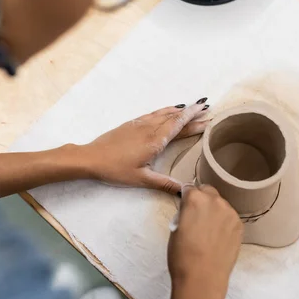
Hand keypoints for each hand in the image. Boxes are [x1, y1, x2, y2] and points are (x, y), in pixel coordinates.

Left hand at [80, 99, 209, 194]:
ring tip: (192, 108)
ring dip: (179, 110)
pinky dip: (165, 110)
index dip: (194, 119)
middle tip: (207, 109)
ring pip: (164, 113)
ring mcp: (139, 124)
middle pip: (174, 117)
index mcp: (155, 141)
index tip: (207, 113)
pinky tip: (168, 111)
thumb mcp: (141, 179)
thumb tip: (185, 191)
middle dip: (191, 113)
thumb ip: (165, 183)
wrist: (91, 158)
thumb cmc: (115, 169)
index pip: (178, 125)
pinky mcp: (131, 123)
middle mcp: (149, 128)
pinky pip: (153, 113)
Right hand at [168, 185, 242, 298]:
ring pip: (221, 204)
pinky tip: (218, 237)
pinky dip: (224, 222)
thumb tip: (189, 210)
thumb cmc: (182, 255)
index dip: (186, 197)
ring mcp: (230, 213)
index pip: (189, 188)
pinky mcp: (240, 226)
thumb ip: (184, 212)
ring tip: (209, 229)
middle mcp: (214, 201)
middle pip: (208, 191)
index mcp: (194, 198)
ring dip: (214, 210)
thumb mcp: (175, 228)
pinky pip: (230, 217)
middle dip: (202, 198)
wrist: (202, 278)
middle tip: (197, 216)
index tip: (185, 205)